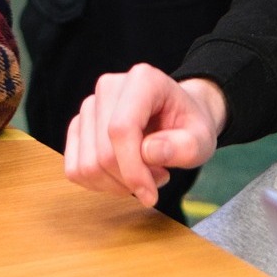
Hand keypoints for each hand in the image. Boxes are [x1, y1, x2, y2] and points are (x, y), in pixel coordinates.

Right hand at [64, 65, 227, 207]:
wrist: (178, 116)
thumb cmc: (189, 126)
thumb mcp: (202, 140)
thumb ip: (184, 147)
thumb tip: (150, 153)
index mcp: (142, 80)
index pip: (121, 129)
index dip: (133, 170)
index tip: (151, 195)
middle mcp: (109, 86)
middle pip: (103, 152)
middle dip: (130, 179)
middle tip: (158, 176)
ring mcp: (90, 105)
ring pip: (86, 165)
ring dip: (116, 184)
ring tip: (145, 173)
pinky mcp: (79, 125)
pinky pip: (75, 168)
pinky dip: (99, 183)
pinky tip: (123, 175)